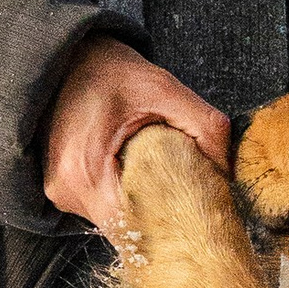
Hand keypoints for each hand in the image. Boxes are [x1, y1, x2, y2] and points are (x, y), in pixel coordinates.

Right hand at [41, 36, 229, 236]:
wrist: (69, 58)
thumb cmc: (112, 72)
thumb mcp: (165, 89)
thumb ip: (205, 127)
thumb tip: (227, 171)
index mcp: (85, 171)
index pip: (132, 229)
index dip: (168, 229)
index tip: (197, 223)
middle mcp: (66, 190)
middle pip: (124, 228)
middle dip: (160, 220)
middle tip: (194, 206)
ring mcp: (60, 192)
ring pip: (113, 219)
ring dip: (142, 208)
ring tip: (169, 189)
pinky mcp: (63, 188)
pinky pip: (102, 206)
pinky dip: (126, 198)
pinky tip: (145, 182)